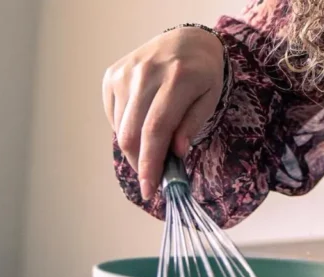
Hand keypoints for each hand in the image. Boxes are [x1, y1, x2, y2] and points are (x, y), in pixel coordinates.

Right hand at [102, 26, 224, 199]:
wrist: (186, 39)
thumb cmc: (203, 73)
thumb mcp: (211, 98)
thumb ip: (192, 124)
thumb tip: (176, 153)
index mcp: (176, 80)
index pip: (155, 130)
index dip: (150, 163)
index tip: (150, 189)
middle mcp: (145, 74)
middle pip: (132, 133)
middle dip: (140, 164)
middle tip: (151, 180)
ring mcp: (124, 74)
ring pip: (120, 128)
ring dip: (134, 150)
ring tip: (153, 152)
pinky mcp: (112, 76)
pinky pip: (114, 116)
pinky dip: (127, 131)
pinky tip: (143, 127)